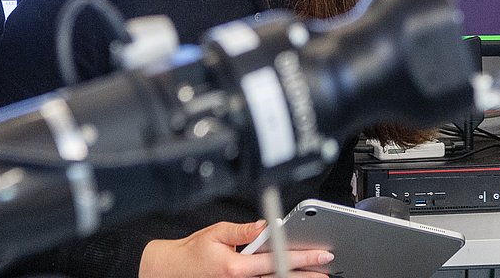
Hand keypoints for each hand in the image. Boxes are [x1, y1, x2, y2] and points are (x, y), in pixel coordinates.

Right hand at [138, 220, 333, 277]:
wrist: (172, 270)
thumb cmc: (193, 252)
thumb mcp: (217, 233)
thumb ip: (244, 231)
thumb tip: (266, 226)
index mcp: (236, 267)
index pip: (277, 260)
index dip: (302, 257)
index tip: (321, 254)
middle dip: (307, 274)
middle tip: (327, 268)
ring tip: (316, 276)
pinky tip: (291, 277)